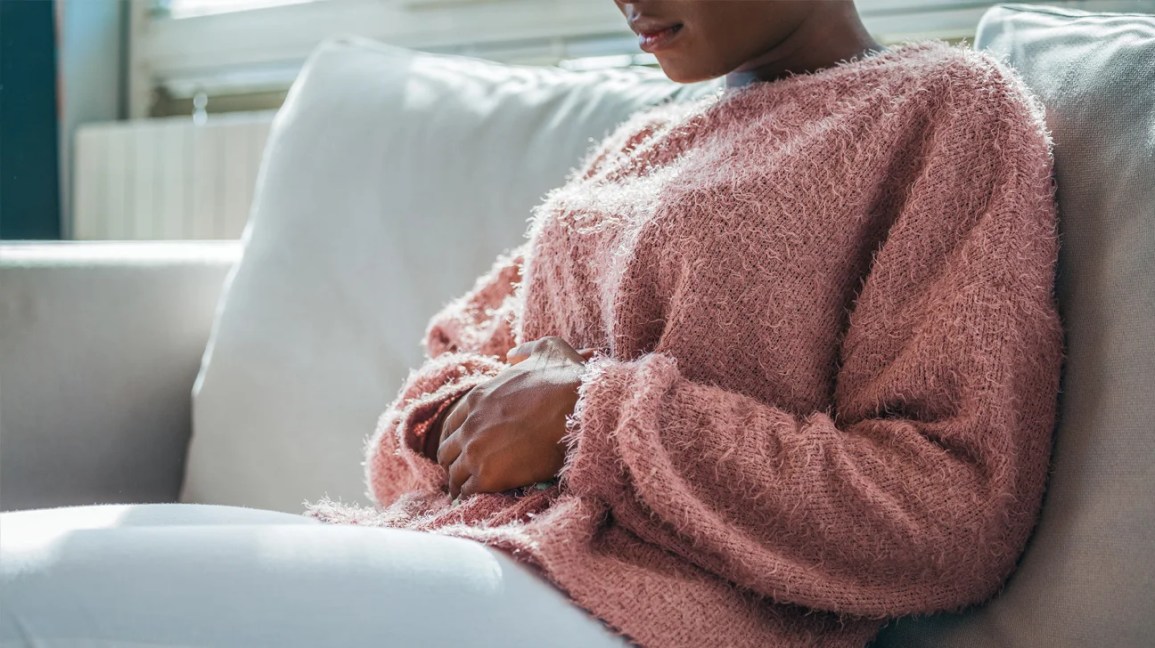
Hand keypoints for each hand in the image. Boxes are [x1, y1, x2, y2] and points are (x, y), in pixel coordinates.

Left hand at [435, 337, 595, 499]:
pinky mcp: (489, 475)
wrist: (581, 411)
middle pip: (447, 451)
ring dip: (461, 482)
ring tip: (469, 491)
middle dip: (455, 462)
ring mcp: (476, 450)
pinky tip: (480, 498)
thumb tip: (513, 355)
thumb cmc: (569, 380)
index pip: (451, 424)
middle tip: (466, 472)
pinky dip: (471, 496)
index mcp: (478, 397)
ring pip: (454, 474)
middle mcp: (470, 424)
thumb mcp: (547, 349)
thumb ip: (525, 351)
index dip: (458, 437)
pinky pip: (467, 491)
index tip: (465, 447)